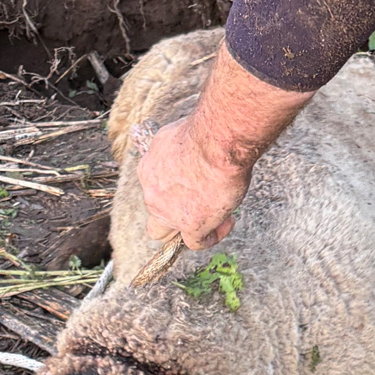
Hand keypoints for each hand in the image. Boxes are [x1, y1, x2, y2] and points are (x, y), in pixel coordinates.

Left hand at [137, 117, 249, 249]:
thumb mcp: (175, 135)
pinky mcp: (190, 225)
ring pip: (170, 233)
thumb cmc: (204, 132)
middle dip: (175, 214)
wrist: (216, 142)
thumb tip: (182, 150)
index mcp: (148, 170)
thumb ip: (174, 149)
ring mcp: (169, 213)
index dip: (174, 189)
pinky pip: (196, 242)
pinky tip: (226, 222)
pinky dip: (211, 236)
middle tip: (200, 204)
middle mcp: (153, 194)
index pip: (154, 188)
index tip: (195, 181)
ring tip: (218, 212)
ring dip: (192, 225)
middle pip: (156, 216)